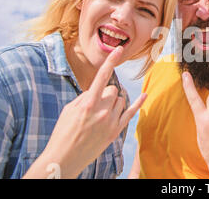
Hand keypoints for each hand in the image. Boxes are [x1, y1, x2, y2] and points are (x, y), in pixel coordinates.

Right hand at [24, 46, 145, 177]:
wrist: (64, 158)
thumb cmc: (63, 132)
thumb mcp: (70, 109)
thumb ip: (86, 96)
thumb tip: (98, 90)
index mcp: (88, 104)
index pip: (102, 77)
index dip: (111, 62)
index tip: (119, 50)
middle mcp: (102, 111)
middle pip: (113, 90)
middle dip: (106, 93)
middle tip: (95, 105)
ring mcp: (110, 122)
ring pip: (120, 100)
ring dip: (113, 102)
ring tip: (99, 114)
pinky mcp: (115, 131)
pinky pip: (130, 113)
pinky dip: (138, 103)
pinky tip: (145, 95)